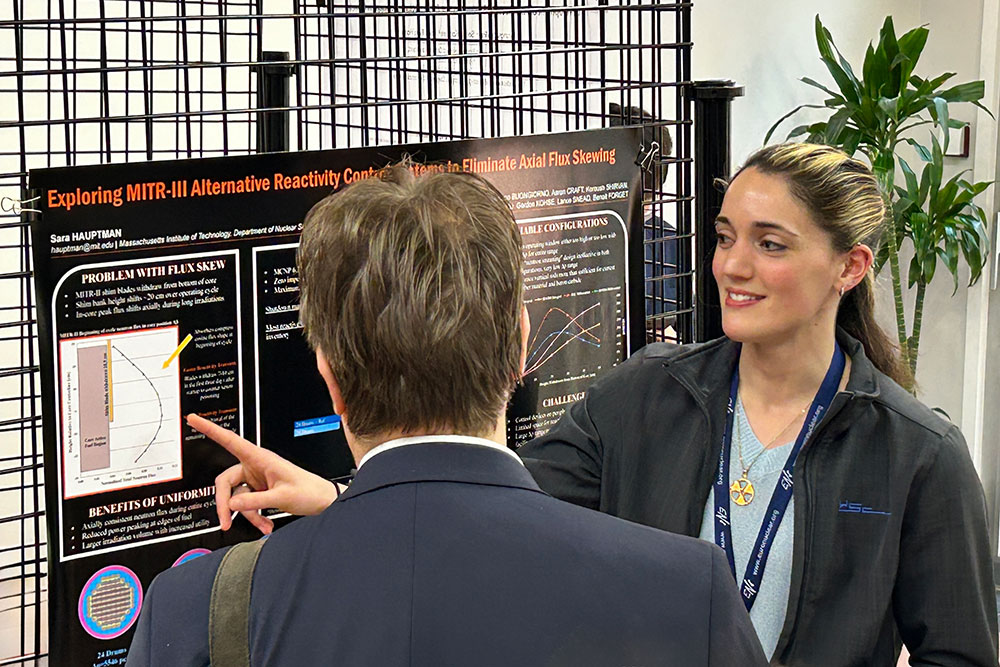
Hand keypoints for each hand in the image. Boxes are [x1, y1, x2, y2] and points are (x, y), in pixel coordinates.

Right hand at [187, 413, 338, 534]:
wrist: (323, 500)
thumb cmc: (309, 491)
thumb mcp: (282, 497)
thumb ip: (256, 501)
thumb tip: (232, 504)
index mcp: (260, 458)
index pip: (231, 440)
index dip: (210, 429)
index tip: (193, 419)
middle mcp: (255, 466)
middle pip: (225, 482)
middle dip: (225, 504)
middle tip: (225, 522)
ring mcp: (255, 479)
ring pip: (236, 497)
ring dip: (247, 514)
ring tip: (263, 526)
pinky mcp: (258, 490)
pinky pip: (246, 504)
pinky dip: (254, 516)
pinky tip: (265, 525)